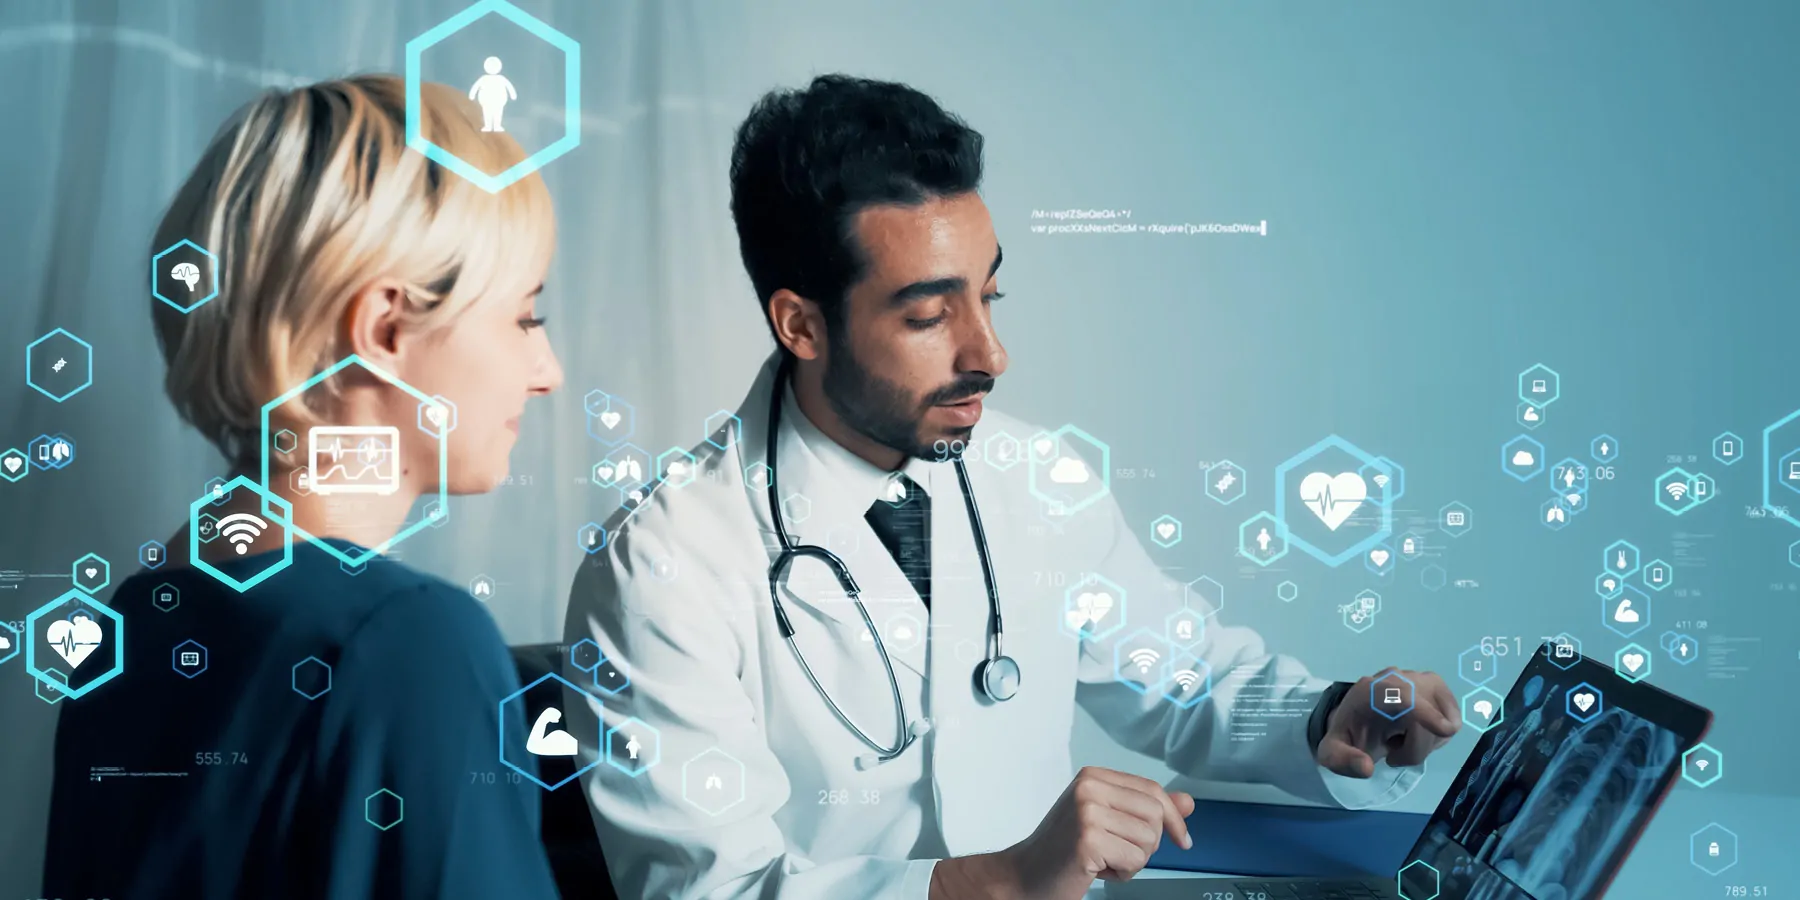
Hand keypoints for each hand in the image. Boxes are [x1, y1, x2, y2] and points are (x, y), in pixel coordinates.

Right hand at [932, 767, 1193, 899]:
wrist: (1023, 876)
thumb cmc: (1062, 851)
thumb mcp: (1107, 821)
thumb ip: (1145, 809)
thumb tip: (1187, 802)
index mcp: (1093, 777)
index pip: (1152, 790)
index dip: (1173, 818)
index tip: (1182, 839)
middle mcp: (1088, 788)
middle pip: (1155, 815)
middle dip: (1147, 844)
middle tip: (1117, 853)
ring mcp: (1086, 812)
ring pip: (1149, 840)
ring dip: (1133, 861)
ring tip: (1103, 860)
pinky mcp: (1088, 840)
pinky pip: (1135, 860)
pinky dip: (1122, 874)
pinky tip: (1097, 870)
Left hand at [1316, 668, 1458, 776]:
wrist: (1358, 718)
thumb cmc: (1349, 734)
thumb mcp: (1333, 752)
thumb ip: (1342, 760)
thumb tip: (1366, 767)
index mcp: (1369, 692)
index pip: (1402, 694)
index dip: (1426, 711)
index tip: (1445, 731)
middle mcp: (1397, 678)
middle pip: (1427, 714)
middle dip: (1416, 747)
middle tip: (1393, 757)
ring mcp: (1419, 680)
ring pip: (1443, 717)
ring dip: (1428, 742)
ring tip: (1402, 744)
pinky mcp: (1436, 688)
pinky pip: (1451, 718)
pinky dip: (1439, 734)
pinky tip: (1417, 735)